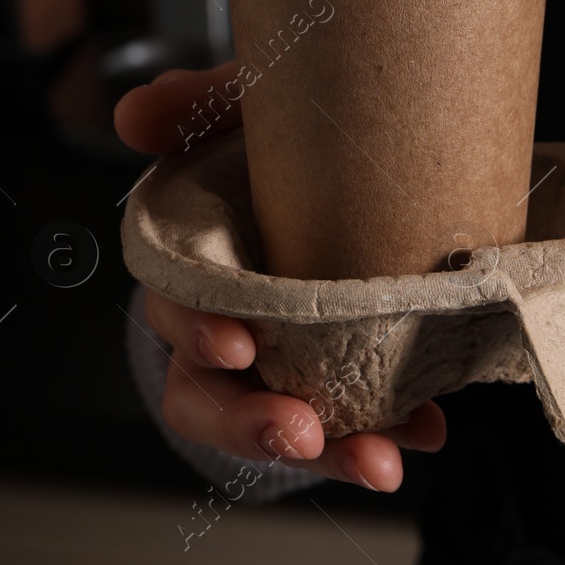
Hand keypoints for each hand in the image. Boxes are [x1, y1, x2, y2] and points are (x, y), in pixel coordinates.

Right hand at [117, 64, 445, 489]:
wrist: (373, 163)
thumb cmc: (290, 145)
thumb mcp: (252, 110)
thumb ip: (200, 105)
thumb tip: (137, 115)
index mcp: (196, 267)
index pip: (176, 313)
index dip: (199, 333)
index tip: (238, 345)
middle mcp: (232, 326)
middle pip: (214, 396)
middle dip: (252, 422)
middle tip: (298, 431)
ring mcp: (288, 359)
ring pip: (284, 424)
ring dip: (327, 450)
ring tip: (378, 459)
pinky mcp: (347, 373)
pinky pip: (358, 420)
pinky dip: (391, 431)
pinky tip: (428, 429)